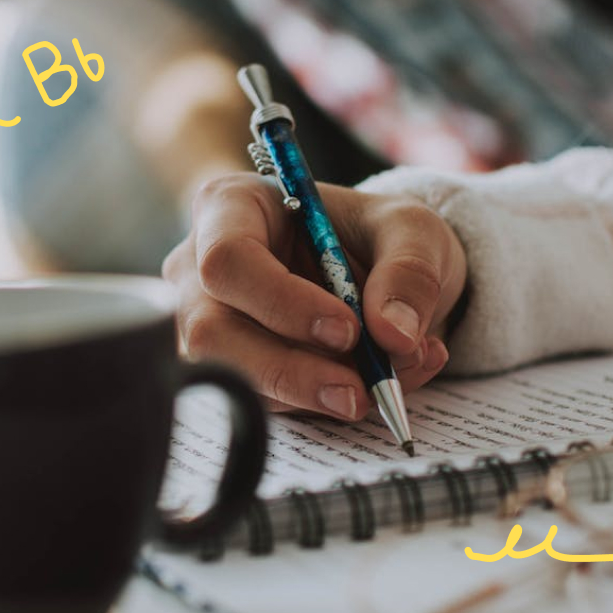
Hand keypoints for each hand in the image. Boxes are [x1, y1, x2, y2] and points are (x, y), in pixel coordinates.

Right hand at [162, 173, 466, 419]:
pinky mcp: (232, 369)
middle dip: (290, 370)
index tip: (347, 329)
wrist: (380, 274)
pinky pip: (263, 402)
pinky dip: (323, 404)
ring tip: (384, 383)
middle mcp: (201, 267)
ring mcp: (207, 323)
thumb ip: (410, 272)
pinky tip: (374, 385)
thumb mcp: (412, 231)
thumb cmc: (377, 235)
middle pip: (213, 332)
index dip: (283, 302)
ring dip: (313, 394)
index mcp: (232, 208)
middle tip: (358, 392)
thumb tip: (395, 336)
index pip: (228, 258)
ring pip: (235, 377)